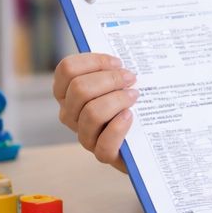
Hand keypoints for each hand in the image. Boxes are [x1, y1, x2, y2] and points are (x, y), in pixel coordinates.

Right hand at [53, 53, 136, 171]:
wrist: (145, 138)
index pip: (67, 69)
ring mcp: (84, 134)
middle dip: (110, 79)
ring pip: (92, 112)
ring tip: (134, 96)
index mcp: (68, 92)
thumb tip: (123, 59)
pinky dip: (118, 127)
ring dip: (117, 100)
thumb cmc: (130, 102)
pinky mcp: (102, 153)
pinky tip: (130, 116)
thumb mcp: (119, 82)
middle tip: (131, 78)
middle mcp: (70, 113)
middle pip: (79, 88)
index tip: (118, 63)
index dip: (94, 61)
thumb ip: (114, 69)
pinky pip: (103, 143)